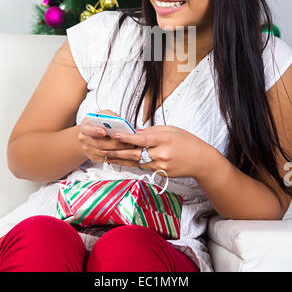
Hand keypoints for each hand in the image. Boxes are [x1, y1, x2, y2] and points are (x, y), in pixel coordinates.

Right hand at [78, 110, 135, 162]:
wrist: (91, 132)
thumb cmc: (99, 122)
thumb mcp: (103, 114)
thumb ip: (109, 116)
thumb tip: (118, 121)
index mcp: (85, 126)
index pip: (88, 130)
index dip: (95, 131)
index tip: (104, 132)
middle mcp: (83, 138)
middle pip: (99, 143)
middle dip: (114, 143)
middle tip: (127, 142)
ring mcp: (87, 148)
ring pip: (103, 152)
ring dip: (117, 150)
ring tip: (129, 146)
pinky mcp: (92, 156)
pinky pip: (104, 159)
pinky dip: (114, 156)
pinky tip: (123, 152)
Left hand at [98, 125, 212, 177]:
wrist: (201, 161)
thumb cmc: (187, 142)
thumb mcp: (170, 130)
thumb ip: (151, 131)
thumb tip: (134, 131)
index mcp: (164, 140)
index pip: (141, 138)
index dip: (126, 137)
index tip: (113, 134)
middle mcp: (161, 154)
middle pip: (134, 153)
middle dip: (116, 151)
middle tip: (101, 149)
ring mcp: (160, 166)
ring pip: (136, 162)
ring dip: (120, 159)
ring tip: (105, 156)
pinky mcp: (161, 173)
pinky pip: (143, 167)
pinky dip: (131, 164)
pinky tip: (121, 161)